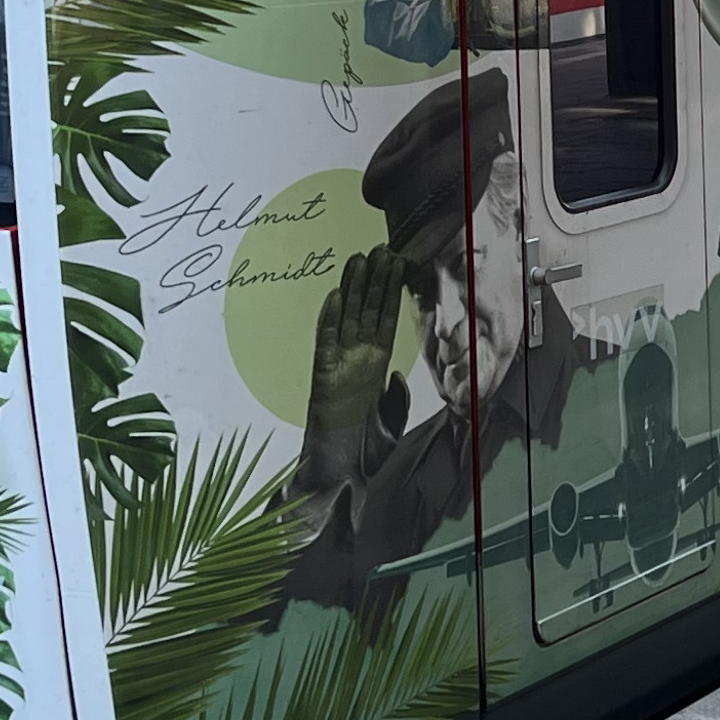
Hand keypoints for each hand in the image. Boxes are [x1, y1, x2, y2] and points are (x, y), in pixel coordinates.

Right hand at [301, 248, 400, 477]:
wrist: (337, 471)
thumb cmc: (364, 451)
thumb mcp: (392, 424)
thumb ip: (398, 400)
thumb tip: (399, 376)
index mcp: (377, 366)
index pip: (386, 320)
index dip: (392, 293)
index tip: (398, 265)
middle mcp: (358, 359)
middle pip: (366, 312)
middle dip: (374, 281)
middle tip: (380, 248)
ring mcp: (338, 363)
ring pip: (346, 318)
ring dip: (352, 288)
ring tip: (358, 259)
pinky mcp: (321, 373)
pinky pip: (325, 340)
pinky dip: (329, 317)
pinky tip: (335, 294)